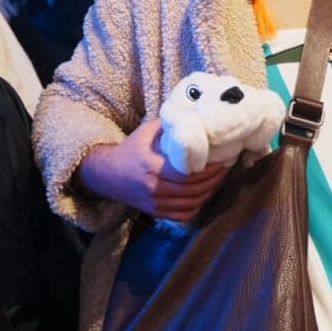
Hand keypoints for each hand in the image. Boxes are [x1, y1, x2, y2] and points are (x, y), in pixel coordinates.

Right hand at [76, 118, 229, 220]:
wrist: (107, 174)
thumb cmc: (131, 149)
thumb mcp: (147, 132)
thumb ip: (170, 126)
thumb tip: (196, 115)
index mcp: (152, 166)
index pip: (186, 175)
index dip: (207, 171)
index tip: (221, 161)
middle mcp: (153, 188)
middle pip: (192, 190)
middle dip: (213, 180)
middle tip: (224, 169)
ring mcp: (154, 203)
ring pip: (191, 204)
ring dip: (209, 193)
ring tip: (218, 180)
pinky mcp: (155, 213)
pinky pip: (183, 215)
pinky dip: (197, 207)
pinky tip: (204, 194)